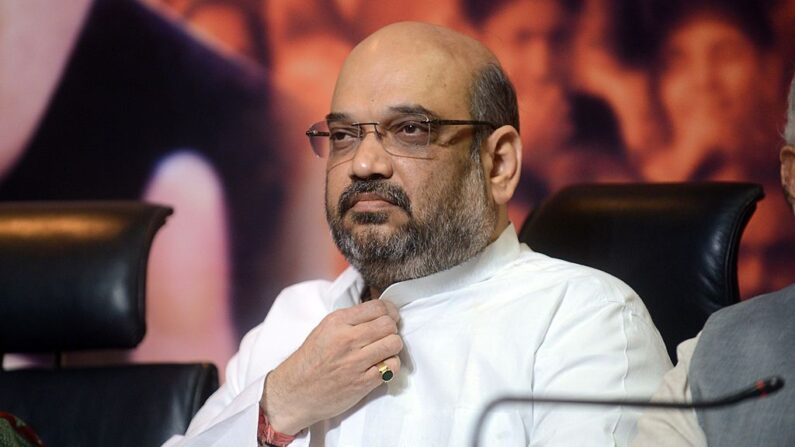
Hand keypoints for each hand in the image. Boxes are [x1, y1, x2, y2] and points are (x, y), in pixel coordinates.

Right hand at [261, 299, 402, 433]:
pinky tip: (381, 366)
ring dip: (393, 347)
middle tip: (387, 334)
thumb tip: (379, 312)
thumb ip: (350, 320)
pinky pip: (392, 367)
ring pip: (394, 344)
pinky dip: (391, 366)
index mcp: (337, 322)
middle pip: (388, 324)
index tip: (390, 316)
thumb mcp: (324, 329)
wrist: (295, 392)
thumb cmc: (310, 361)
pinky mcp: (363, 382)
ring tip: (384, 351)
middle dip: (392, 328)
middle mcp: (347, 339)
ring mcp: (355, 362)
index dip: (389, 311)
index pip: (377, 307)